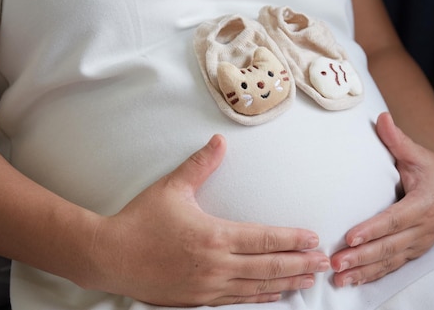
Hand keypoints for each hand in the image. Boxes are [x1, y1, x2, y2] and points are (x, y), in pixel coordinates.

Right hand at [89, 135, 329, 305]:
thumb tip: (219, 140)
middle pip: (268, 266)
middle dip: (300, 265)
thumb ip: (200, 165)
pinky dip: (259, 298)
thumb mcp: (171, 188)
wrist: (108, 256)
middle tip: (325, 264)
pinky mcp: (197, 300)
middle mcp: (216, 264)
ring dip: (286, 284)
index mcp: (214, 236)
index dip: (292, 239)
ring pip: (257, 287)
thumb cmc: (140, 220)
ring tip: (309, 281)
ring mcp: (208, 286)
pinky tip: (273, 296)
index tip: (313, 239)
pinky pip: (236, 301)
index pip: (264, 238)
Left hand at [331, 112, 433, 286]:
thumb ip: (398, 140)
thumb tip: (382, 118)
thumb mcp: (418, 155)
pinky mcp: (414, 252)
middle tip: (336, 262)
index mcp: (424, 204)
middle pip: (389, 246)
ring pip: (389, 261)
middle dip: (361, 256)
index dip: (373, 229)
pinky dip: (372, 275)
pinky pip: (392, 267)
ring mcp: (419, 244)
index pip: (394, 220)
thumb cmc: (432, 170)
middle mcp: (423, 228)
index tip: (350, 237)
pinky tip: (352, 281)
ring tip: (339, 278)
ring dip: (363, 271)